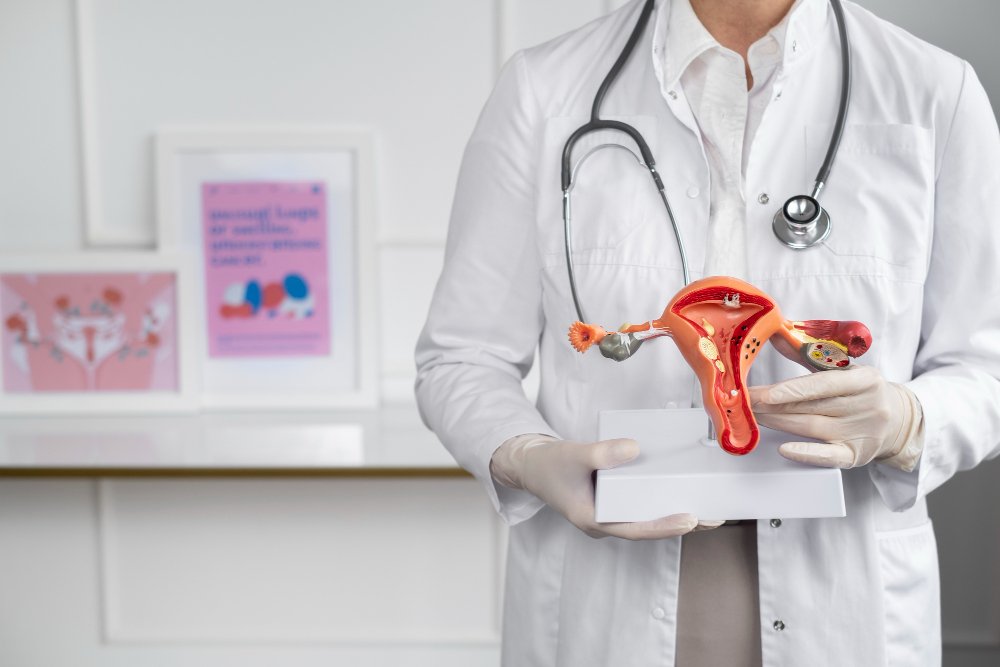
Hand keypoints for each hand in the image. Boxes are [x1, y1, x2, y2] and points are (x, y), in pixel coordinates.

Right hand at [491, 434, 707, 538]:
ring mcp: (610, 514)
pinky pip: (642, 505)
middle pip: (649, 527)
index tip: (690, 519)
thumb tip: (634, 449)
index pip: (635, 529)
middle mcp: (605, 522)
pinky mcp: (614, 502)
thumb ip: (602, 453)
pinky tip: (681, 490)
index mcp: (594, 521)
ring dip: (676, 513)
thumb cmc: (549, 465)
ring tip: (709, 508)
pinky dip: (662, 499)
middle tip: (714, 517)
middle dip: (681, 523)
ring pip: (648, 518)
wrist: (531, 466)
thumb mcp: (574, 455)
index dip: (664, 526)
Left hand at [749, 365, 923, 470]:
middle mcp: (867, 406)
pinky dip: (805, 453)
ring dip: (778, 422)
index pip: (824, 384)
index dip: (792, 389)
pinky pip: (829, 456)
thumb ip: (809, 354)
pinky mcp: (857, 455)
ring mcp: (863, 433)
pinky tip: (785, 449)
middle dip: (772, 405)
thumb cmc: (863, 391)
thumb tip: (777, 336)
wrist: (898, 420)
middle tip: (744, 402)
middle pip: (811, 407)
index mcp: (865, 379)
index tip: (764, 393)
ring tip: (753, 416)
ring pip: (812, 428)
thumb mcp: (844, 369)